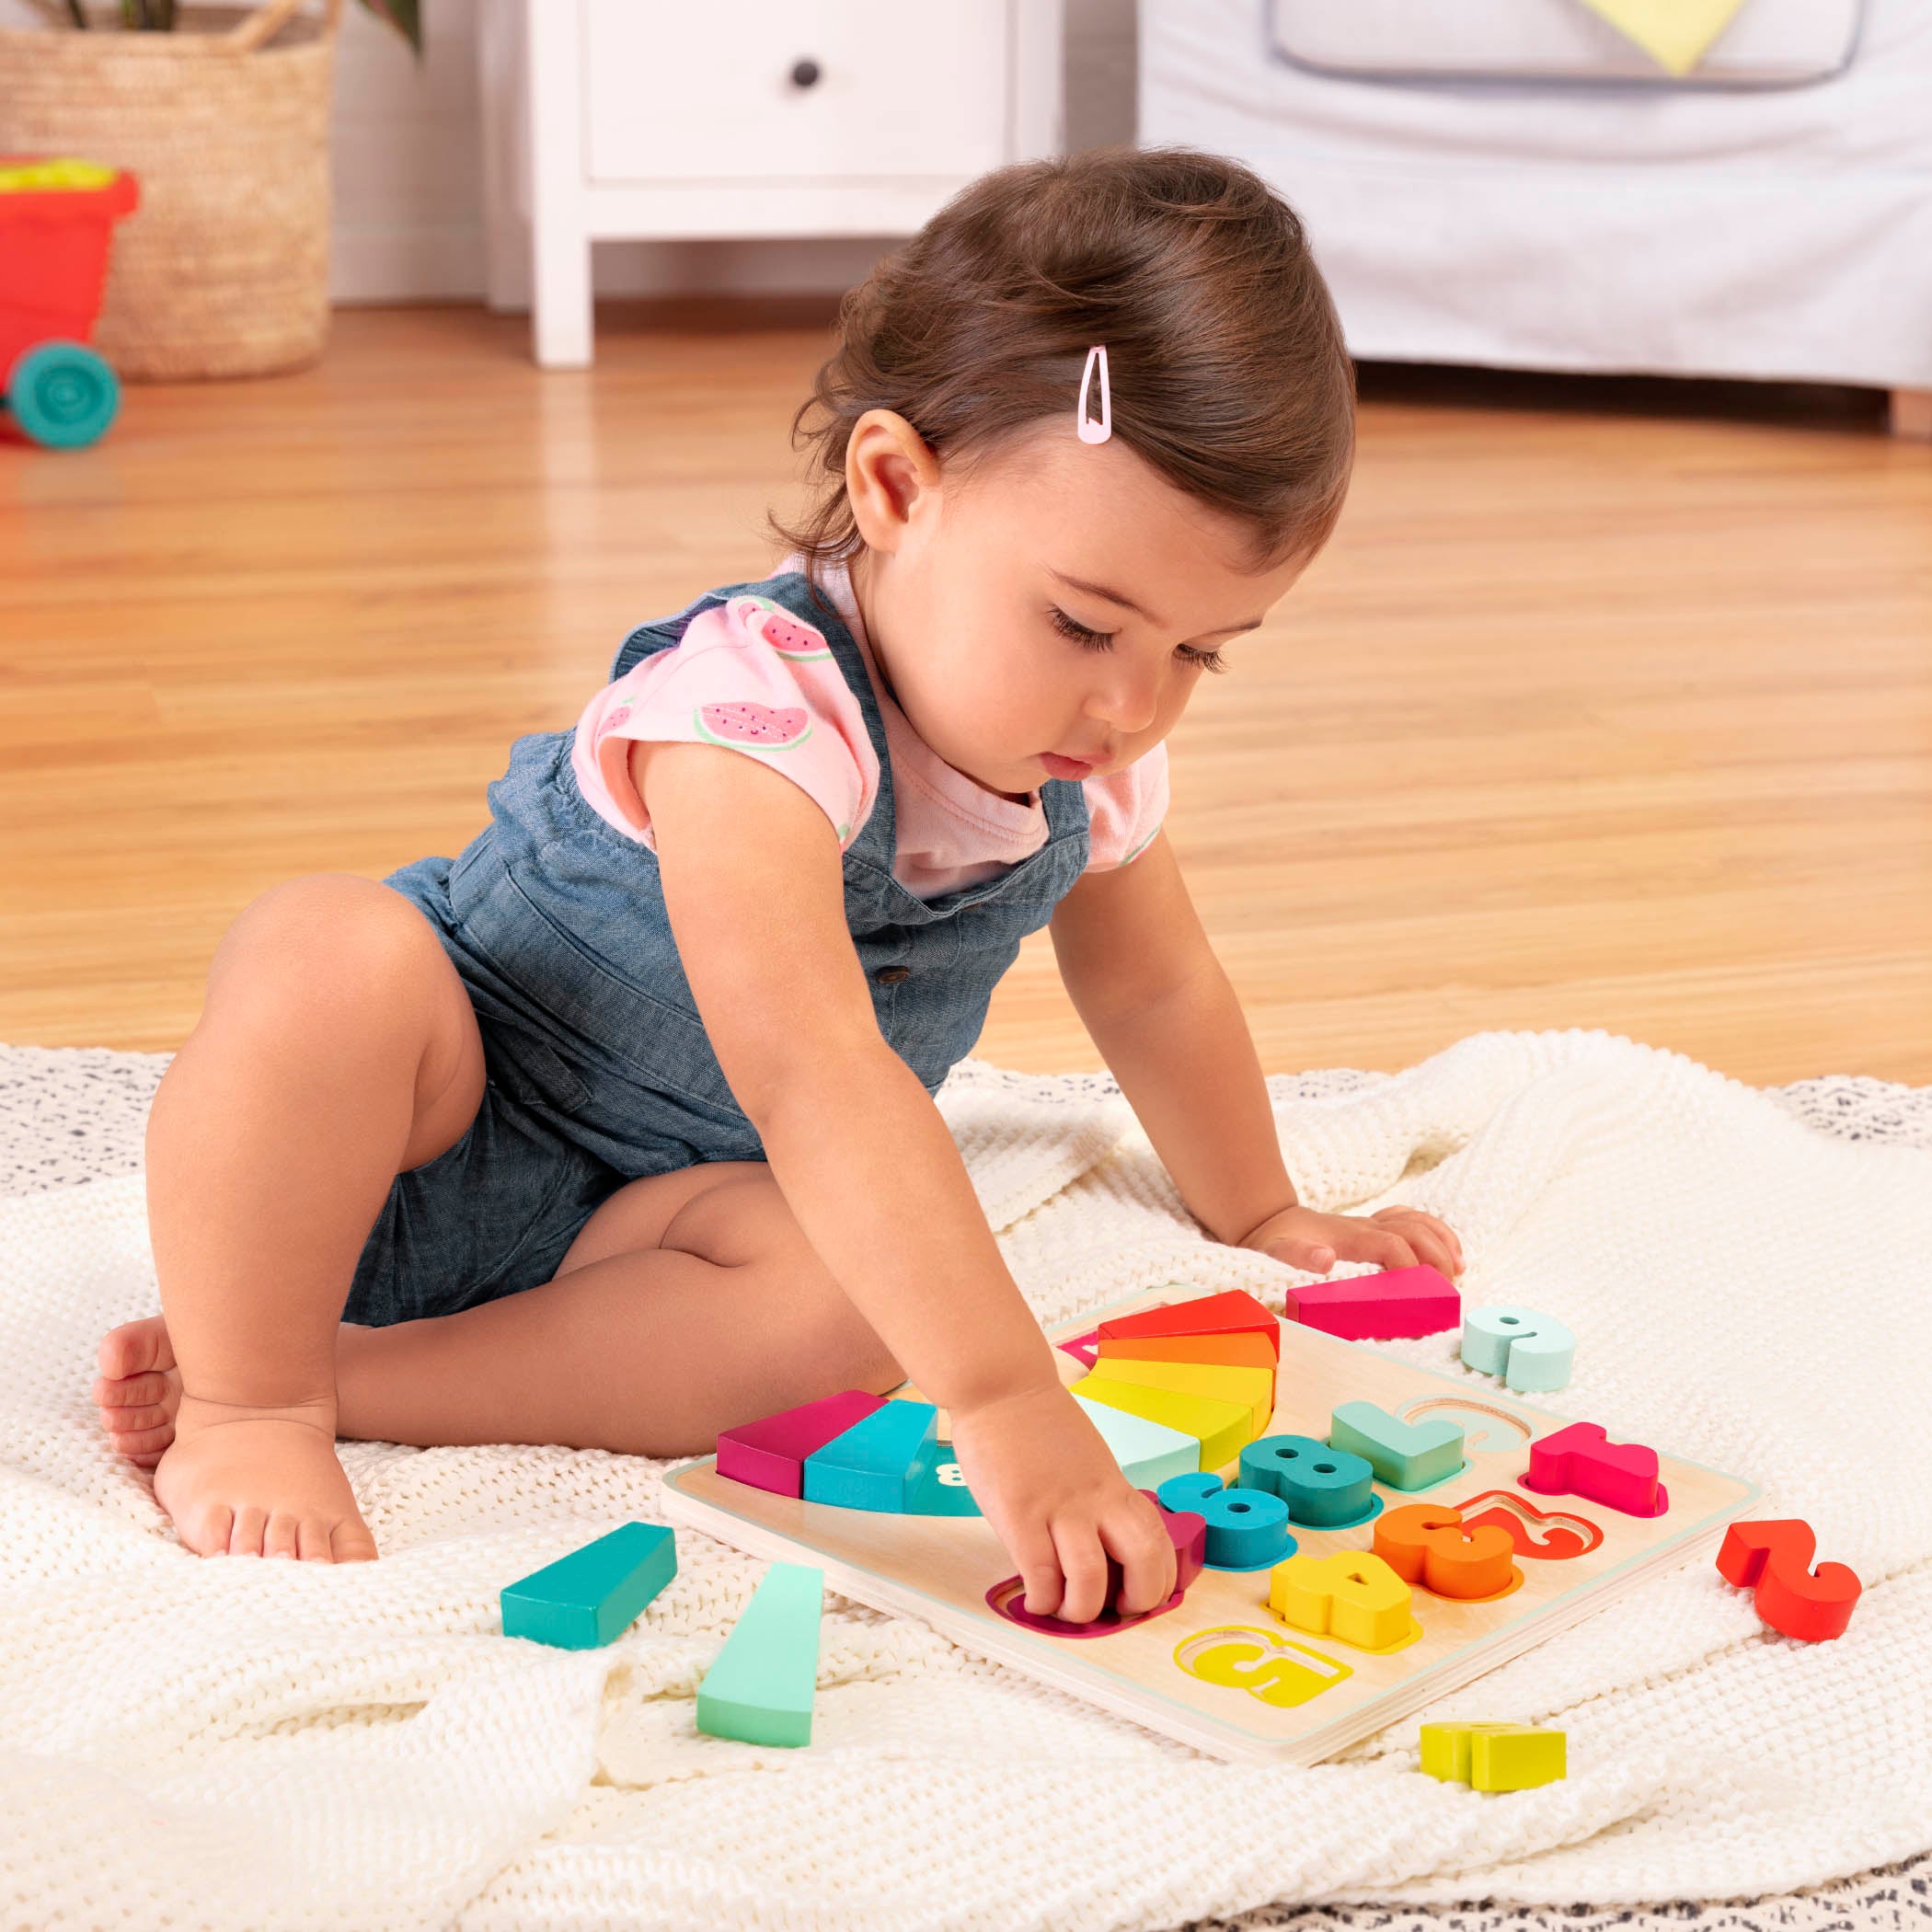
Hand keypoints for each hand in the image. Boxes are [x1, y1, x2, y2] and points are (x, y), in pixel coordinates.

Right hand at [947, 1380, 1175, 1623]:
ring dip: (1081, 1610)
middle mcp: (1096, 1499)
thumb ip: (1099, 1499)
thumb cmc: (1039, 1425)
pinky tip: (1035, 1599)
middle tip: (1113, 1608)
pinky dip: (1042, 1602)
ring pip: (1090, 1580)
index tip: (1141, 1594)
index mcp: (1114, 1486)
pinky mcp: (1019, 1514)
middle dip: (1137, 1602)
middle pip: (1144, 1562)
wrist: (1002, 1387)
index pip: (1160, 1541)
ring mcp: (1058, 1508)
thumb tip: (1104, 1548)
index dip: (1160, 1580)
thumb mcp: (1088, 1460)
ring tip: (1065, 1608)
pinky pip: (1040, 1576)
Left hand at [1240, 1202, 1464, 1279]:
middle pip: (1414, 1232)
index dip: (1410, 1267)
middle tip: (1448, 1292)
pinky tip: (1449, 1250)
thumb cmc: (1275, 1242)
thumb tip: (1326, 1258)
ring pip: (1417, 1222)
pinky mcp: (1374, 1226)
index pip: (1392, 1245)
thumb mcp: (1277, 1251)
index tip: (1421, 1295)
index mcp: (1348, 1237)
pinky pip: (1412, 1219)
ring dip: (1443, 1242)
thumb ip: (1298, 1255)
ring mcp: (1371, 1224)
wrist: (1270, 1221)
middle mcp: (1365, 1226)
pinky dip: (1435, 1231)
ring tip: (1459, 1270)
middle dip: (1437, 1258)